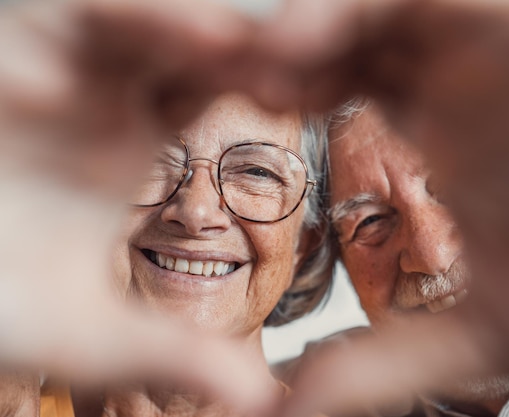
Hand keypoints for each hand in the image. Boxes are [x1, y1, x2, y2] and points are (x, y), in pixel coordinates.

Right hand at [0, 1, 278, 413]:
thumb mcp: (89, 334)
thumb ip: (169, 353)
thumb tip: (256, 399)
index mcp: (146, 151)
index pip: (222, 111)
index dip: (268, 105)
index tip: (315, 103)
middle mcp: (113, 102)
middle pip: (197, 60)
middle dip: (245, 56)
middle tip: (304, 56)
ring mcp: (69, 68)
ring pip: (146, 28)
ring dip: (192, 30)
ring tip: (239, 39)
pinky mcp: (17, 40)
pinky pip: (79, 17)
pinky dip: (128, 19)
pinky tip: (187, 32)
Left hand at [244, 0, 508, 413]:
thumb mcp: (482, 331)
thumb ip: (383, 364)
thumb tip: (284, 411)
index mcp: (428, 142)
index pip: (329, 103)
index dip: (267, 119)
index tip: (210, 145)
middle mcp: (441, 87)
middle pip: (330, 54)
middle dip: (270, 67)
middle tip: (208, 90)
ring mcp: (470, 50)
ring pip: (360, 17)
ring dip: (296, 36)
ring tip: (249, 66)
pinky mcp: (503, 18)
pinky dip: (347, 11)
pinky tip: (298, 45)